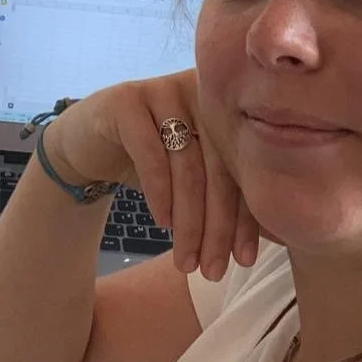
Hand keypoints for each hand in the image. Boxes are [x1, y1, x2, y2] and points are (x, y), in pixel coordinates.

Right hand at [43, 72, 258, 279]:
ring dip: (188, 222)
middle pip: (217, 167)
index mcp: (228, 106)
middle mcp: (201, 90)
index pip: (244, 166)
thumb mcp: (194, 175)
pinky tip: (162, 225)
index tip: (244, 260)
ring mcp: (163, 90)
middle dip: (216, 227)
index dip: (246, 217)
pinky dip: (159, 195)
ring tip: (186, 261)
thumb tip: (272, 238)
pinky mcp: (127, 100)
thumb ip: (227, 191)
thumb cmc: (152, 162)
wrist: (88, 143)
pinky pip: (151, 154)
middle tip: (212, 271)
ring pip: (186, 166)